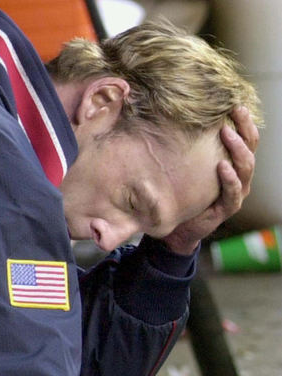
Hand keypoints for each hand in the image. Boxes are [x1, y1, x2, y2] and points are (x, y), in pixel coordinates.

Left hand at [163, 106, 259, 254]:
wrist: (179, 227)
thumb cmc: (183, 192)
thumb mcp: (186, 164)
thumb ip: (187, 144)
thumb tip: (171, 111)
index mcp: (233, 161)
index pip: (246, 136)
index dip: (244, 119)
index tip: (234, 101)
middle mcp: (239, 174)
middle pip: (250, 147)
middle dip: (244, 127)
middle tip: (235, 110)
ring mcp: (236, 191)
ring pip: (246, 167)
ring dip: (237, 148)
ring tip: (227, 133)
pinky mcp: (228, 208)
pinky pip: (233, 192)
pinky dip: (230, 179)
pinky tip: (222, 167)